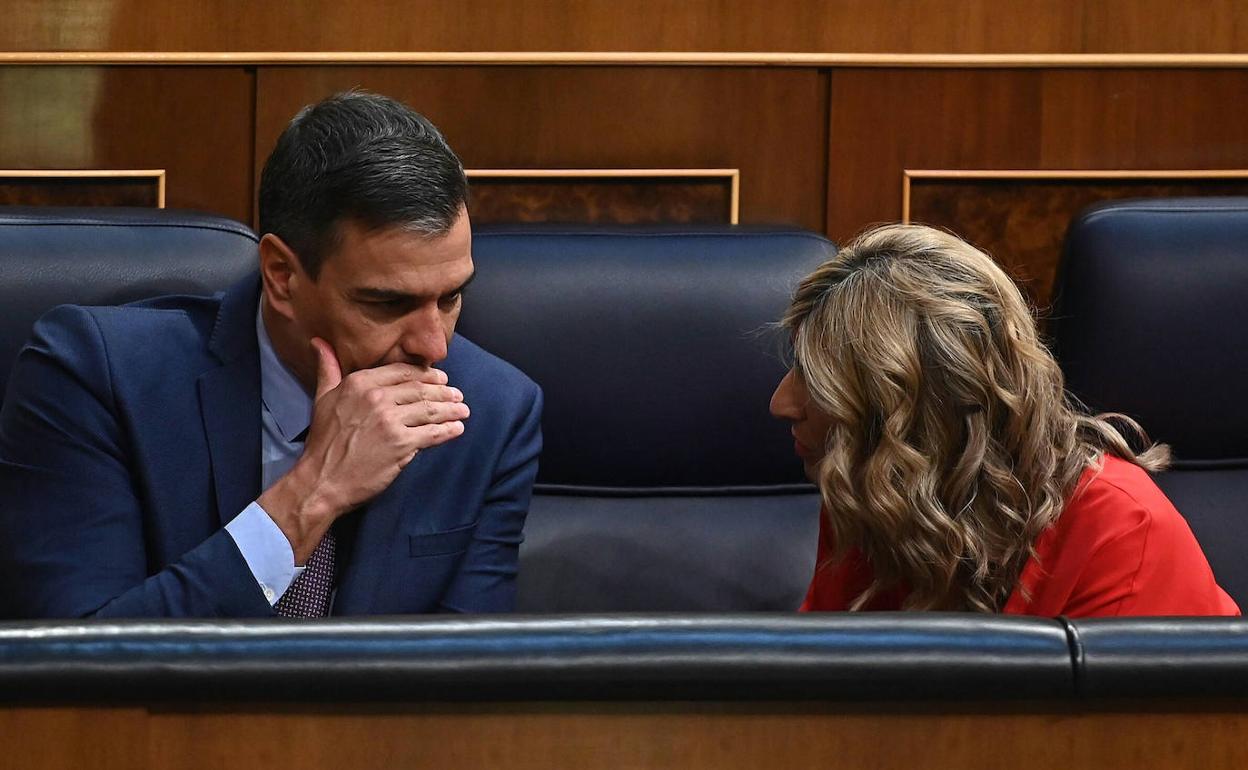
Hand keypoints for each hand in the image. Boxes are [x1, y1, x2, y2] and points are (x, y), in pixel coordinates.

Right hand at [258, 337, 468, 561]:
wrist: (322, 480)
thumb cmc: (323, 442)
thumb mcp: (322, 398)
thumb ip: (328, 369)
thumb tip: (319, 341)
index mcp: (359, 383)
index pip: (402, 372)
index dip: (425, 375)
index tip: (440, 379)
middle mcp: (377, 398)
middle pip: (420, 389)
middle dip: (443, 392)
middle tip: (457, 395)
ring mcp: (390, 421)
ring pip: (429, 410)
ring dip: (451, 410)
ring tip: (463, 410)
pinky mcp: (401, 445)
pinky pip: (432, 433)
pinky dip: (448, 430)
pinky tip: (457, 429)